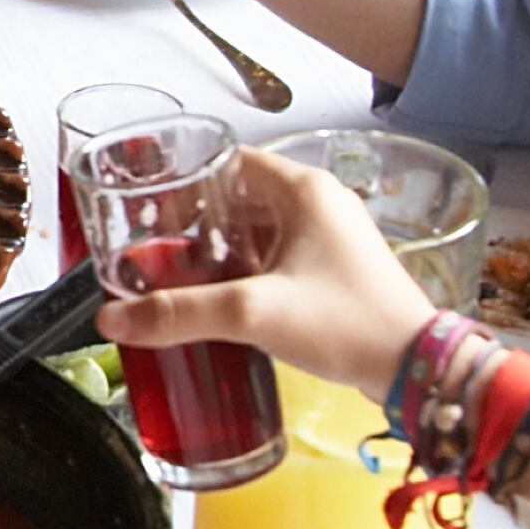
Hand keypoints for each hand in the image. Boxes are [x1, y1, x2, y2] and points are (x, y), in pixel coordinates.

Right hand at [96, 149, 437, 397]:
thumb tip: (114, 320)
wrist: (415, 366)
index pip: (228, 162)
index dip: (185, 184)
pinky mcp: (336, 270)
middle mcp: (319, 203)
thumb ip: (180, 313)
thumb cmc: (347, 323)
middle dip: (196, 225)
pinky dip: (248, 270)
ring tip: (182, 280)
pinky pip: (279, 256)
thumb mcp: (253, 313)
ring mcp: (331, 237)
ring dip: (221, 251)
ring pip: (259, 229)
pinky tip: (225, 301)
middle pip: (239, 197)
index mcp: (303, 190)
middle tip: (157, 253)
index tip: (151, 215)